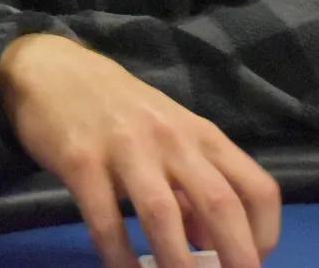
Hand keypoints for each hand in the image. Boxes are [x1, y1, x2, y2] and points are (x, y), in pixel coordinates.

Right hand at [0, 35, 279, 267]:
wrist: (55, 70)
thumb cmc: (121, 108)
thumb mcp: (170, 135)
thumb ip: (192, 184)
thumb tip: (208, 242)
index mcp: (202, 135)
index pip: (256, 187)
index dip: (264, 234)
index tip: (253, 263)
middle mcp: (172, 139)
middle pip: (219, 202)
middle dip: (234, 255)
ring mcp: (126, 148)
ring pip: (162, 214)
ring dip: (176, 264)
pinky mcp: (82, 161)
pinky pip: (105, 220)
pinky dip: (118, 256)